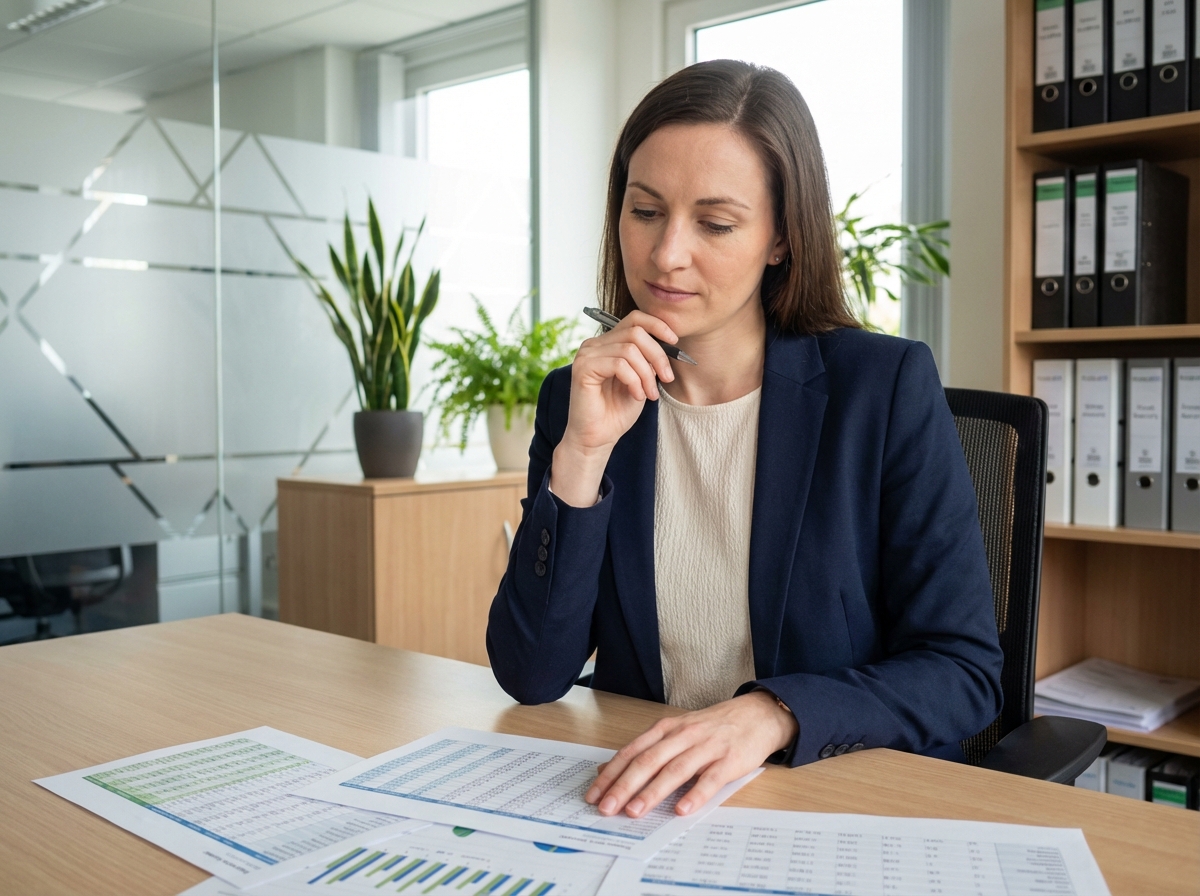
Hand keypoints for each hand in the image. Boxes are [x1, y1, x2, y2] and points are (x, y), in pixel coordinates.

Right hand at [550, 311, 678, 506]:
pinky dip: (634, 381)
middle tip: (666, 379)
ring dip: (647, 374)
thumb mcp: (642, 379)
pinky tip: (636, 396)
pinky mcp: (583, 368)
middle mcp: (594, 344)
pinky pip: (619, 364)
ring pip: (630, 349)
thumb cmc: (617, 411)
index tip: (674, 342)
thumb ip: (648, 359)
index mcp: (607, 343)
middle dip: (657, 355)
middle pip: (635, 332)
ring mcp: (587, 354)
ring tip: (649, 393)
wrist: (598, 438)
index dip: (657, 325)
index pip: (634, 319)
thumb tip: (668, 342)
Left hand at [584, 690, 797, 817]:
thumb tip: (610, 770)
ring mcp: (707, 747)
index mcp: (667, 729)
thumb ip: (648, 750)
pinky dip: (695, 794)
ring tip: (635, 811)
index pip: (632, 751)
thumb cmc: (712, 728)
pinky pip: (710, 779)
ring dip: (653, 791)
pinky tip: (682, 809)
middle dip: (624, 785)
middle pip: (648, 760)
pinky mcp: (730, 760)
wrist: (757, 714)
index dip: (611, 774)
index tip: (593, 794)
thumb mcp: (677, 732)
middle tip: (607, 808)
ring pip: (675, 769)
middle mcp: (683, 735)